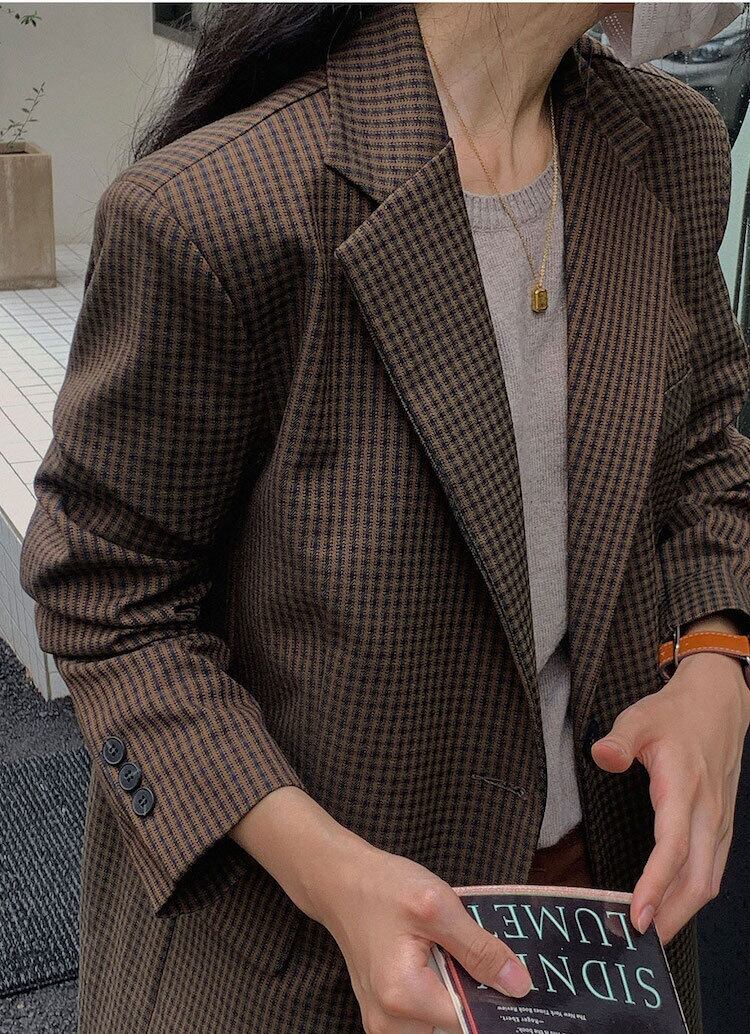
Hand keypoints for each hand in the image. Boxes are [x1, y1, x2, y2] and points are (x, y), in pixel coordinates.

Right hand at [309, 840, 532, 1033]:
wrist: (338, 881)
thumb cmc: (382, 887)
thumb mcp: (438, 906)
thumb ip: (479, 948)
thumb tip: (519, 986)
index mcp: (404, 997)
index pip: (470, 1020)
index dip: (494, 996)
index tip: (506, 972)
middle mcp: (389, 1022)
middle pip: (455, 1023)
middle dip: (471, 992)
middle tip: (466, 949)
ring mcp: (383, 1022)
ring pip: (442, 1020)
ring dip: (454, 990)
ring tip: (445, 950)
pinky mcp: (383, 1014)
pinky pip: (425, 1014)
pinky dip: (438, 990)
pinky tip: (433, 958)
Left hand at [591, 652, 749, 943]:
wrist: (718, 705)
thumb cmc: (673, 714)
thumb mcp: (639, 718)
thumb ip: (619, 741)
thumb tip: (602, 755)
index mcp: (683, 788)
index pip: (672, 848)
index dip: (655, 885)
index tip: (636, 916)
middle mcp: (706, 813)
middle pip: (697, 880)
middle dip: (670, 917)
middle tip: (637, 944)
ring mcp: (718, 823)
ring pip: (708, 881)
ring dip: (681, 912)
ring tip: (650, 935)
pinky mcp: (720, 827)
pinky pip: (711, 871)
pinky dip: (691, 895)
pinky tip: (669, 906)